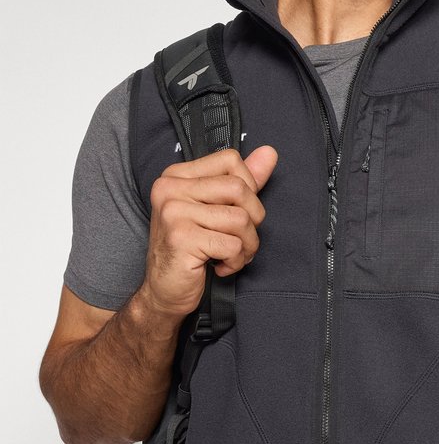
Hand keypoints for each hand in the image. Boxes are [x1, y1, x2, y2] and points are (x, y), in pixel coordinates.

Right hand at [143, 145, 278, 316]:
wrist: (165, 291)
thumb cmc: (193, 249)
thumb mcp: (216, 210)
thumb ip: (243, 180)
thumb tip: (269, 152)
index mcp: (177, 175)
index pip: (231, 160)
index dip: (248, 187)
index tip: (238, 210)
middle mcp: (170, 188)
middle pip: (239, 188)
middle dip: (253, 219)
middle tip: (239, 239)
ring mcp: (173, 212)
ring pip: (240, 219)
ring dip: (246, 245)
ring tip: (231, 255)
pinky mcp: (181, 238)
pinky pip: (232, 244)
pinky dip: (235, 261)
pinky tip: (220, 267)